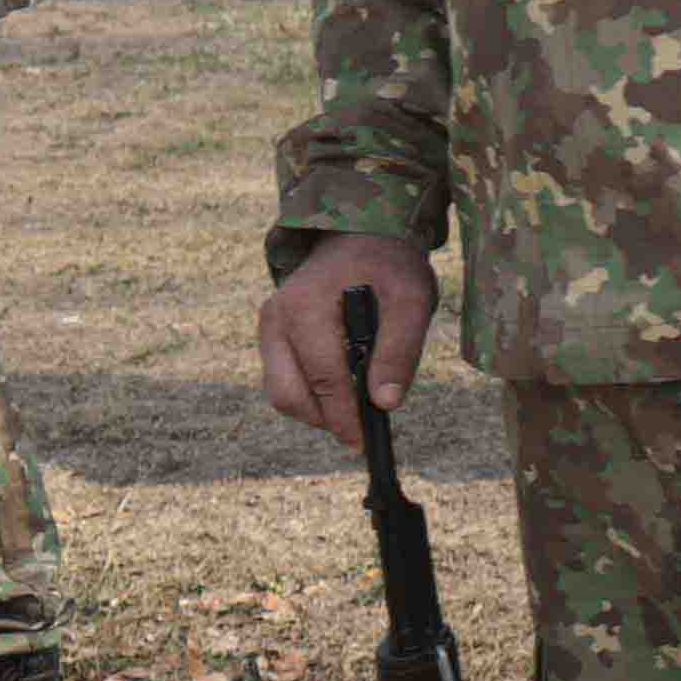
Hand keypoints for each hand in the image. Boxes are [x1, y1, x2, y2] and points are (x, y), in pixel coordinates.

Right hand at [260, 239, 436, 441]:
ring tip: (358, 401)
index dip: (345, 414)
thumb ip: (400, 351)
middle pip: (289, 395)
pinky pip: (286, 381)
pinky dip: (313, 394)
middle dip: (327, 418)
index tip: (366, 441)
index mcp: (304, 306)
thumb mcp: (411, 301)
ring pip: (283, 394)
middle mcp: (275, 319)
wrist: (362, 238)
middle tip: (364, 430)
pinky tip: (345, 386)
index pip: (322, 377)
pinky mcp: (273, 338)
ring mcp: (269, 328)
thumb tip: (385, 404)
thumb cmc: (389, 268)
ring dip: (319, 409)